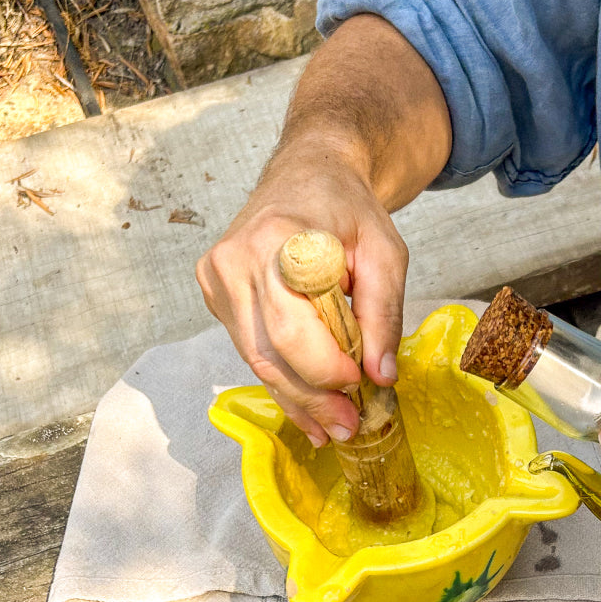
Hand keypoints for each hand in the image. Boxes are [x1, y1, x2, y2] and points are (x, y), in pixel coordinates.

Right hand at [196, 142, 408, 447]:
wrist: (308, 174)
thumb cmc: (347, 209)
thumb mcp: (385, 252)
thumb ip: (384, 312)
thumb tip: (380, 375)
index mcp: (274, 242)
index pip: (291, 328)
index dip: (324, 368)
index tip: (358, 385)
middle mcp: (233, 262)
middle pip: (269, 353)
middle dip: (312, 398)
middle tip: (347, 427)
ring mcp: (217, 281)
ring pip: (256, 360)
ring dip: (297, 399)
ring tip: (330, 427)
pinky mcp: (215, 297)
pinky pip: (251, 351)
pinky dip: (283, 381)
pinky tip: (308, 409)